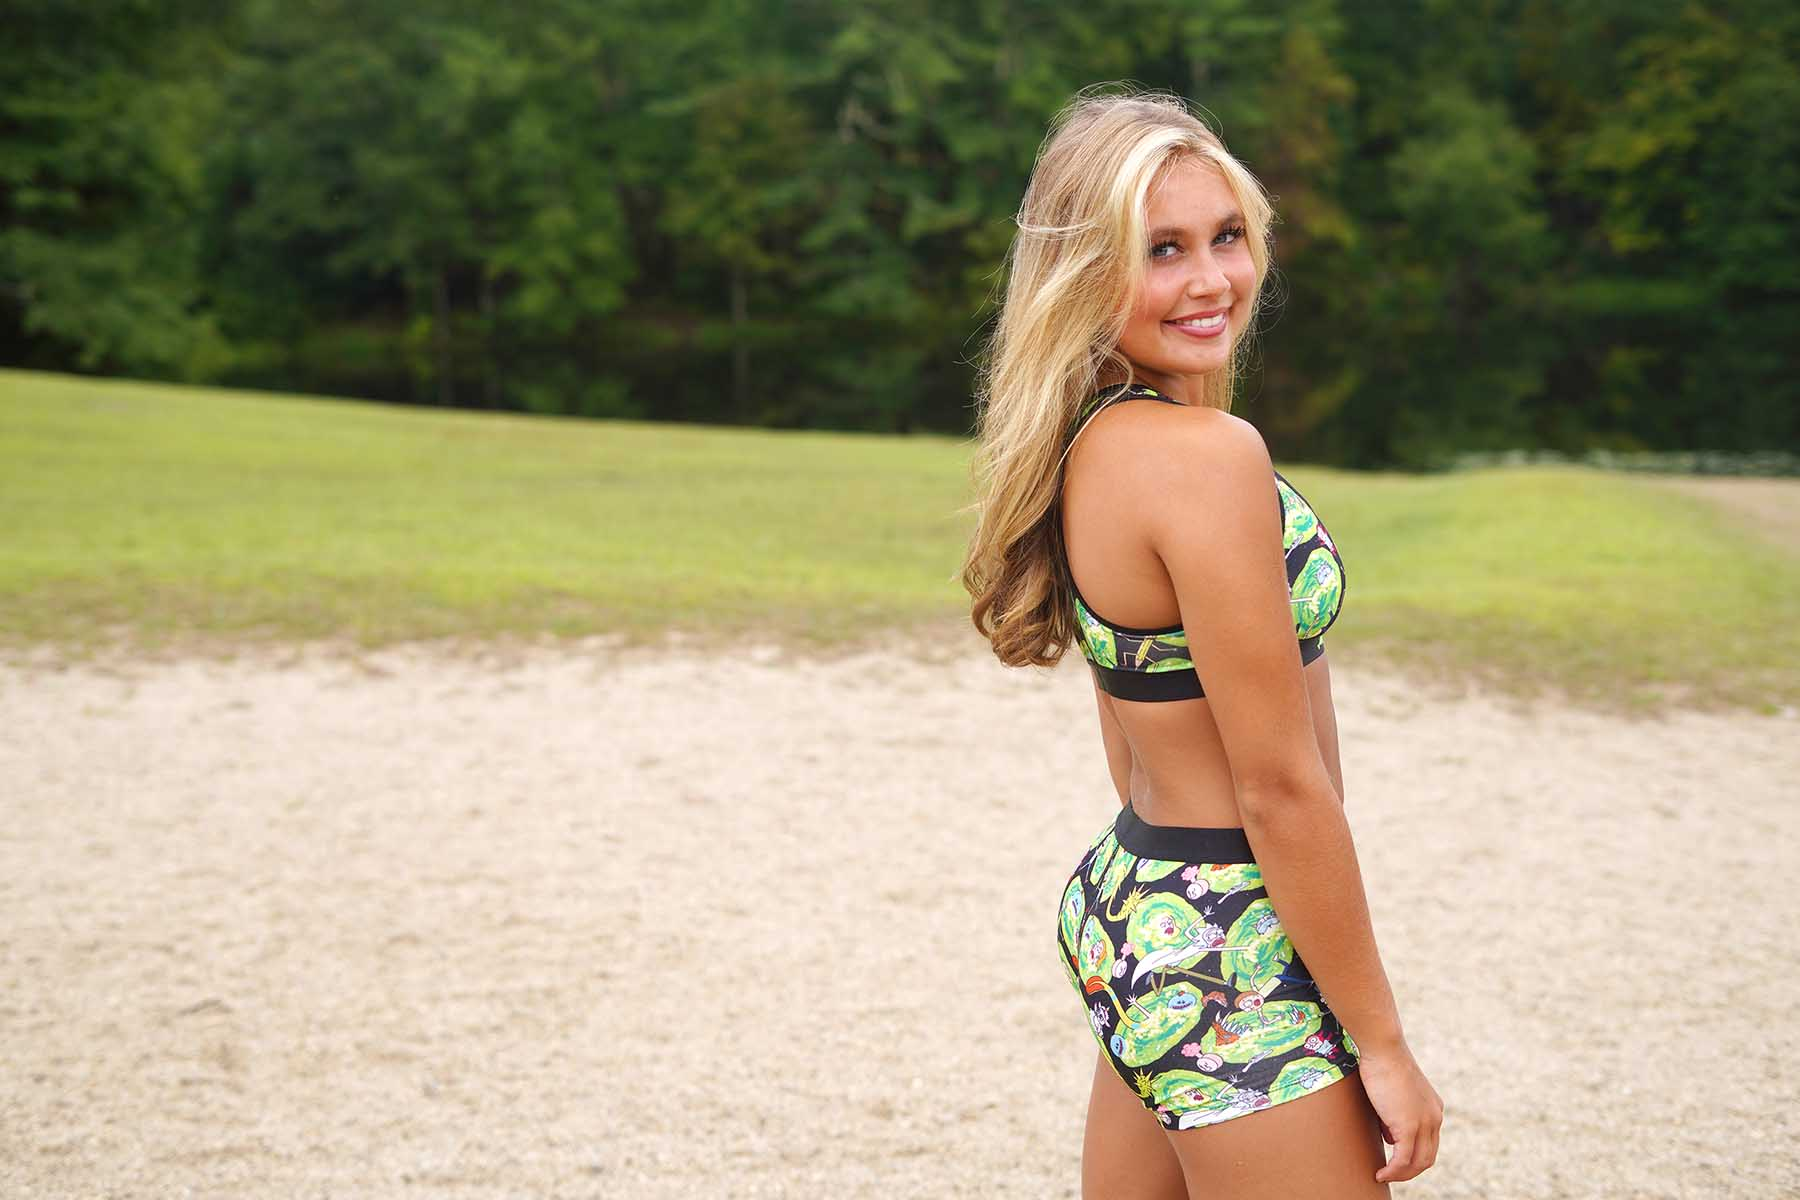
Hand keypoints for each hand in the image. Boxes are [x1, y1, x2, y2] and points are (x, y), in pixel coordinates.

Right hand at [1355, 1043, 1442, 1183]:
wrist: (1383, 1049)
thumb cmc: (1382, 1062)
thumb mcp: (1393, 1093)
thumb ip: (1395, 1115)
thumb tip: (1389, 1136)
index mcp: (1433, 1108)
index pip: (1428, 1142)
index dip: (1412, 1155)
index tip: (1395, 1160)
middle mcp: (1434, 1118)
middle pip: (1427, 1157)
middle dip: (1409, 1171)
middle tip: (1390, 1174)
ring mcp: (1424, 1123)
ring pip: (1418, 1162)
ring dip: (1401, 1174)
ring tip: (1384, 1176)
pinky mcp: (1409, 1126)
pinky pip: (1403, 1159)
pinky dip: (1393, 1171)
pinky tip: (1381, 1173)